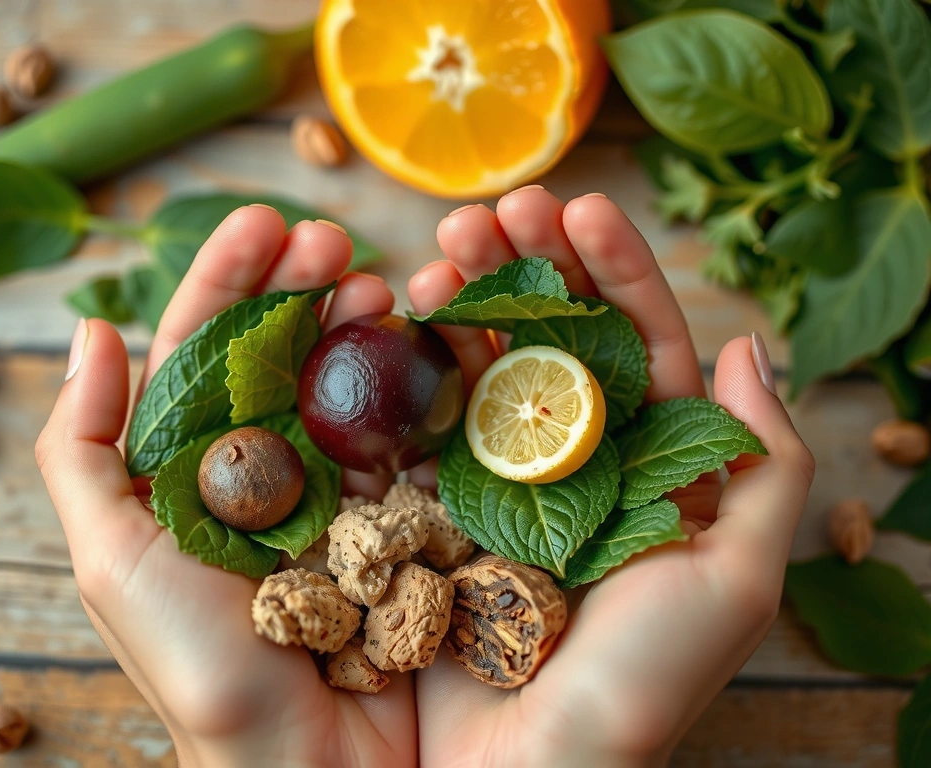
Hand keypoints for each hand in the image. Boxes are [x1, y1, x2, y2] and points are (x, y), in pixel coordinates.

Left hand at [36, 208, 415, 767]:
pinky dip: (415, 384)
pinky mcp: (397, 515)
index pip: (203, 350)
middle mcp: (264, 470)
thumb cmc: (201, 668)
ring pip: (346, 381)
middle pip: (281, 352)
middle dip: (303, 286)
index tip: (266, 223)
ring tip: (384, 281)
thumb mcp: (113, 559)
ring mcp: (335, 490)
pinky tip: (427, 344)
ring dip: (362, 323)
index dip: (229, 280)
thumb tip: (90, 328)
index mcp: (192, 468)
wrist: (312, 767)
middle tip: (336, 240)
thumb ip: (85, 449)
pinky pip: (405, 435)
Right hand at [407, 189, 815, 767]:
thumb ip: (761, 466)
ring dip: (468, 299)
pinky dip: (414, 366)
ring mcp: (497, 482)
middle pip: (555, 339)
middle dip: (530, 265)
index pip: (638, 344)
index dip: (615, 270)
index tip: (582, 207)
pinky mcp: (434, 507)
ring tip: (443, 249)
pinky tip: (404, 315)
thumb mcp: (736, 579)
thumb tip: (746, 344)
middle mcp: (573, 464)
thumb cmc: (642, 681)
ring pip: (485, 366)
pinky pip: (424, 421)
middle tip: (494, 209)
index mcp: (649, 467)